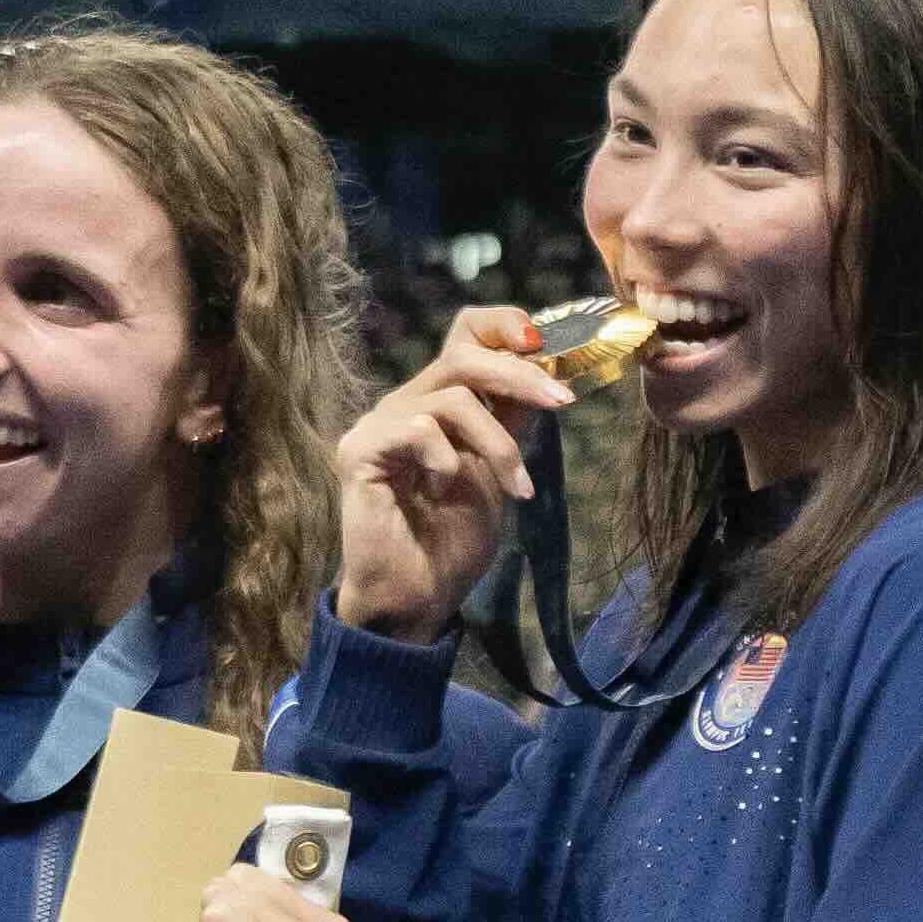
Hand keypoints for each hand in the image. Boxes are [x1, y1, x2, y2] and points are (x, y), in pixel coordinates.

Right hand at [335, 311, 568, 639]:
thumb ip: (510, 422)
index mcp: (437, 401)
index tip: (543, 344)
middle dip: (520, 375)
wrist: (417, 596)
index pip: (465, 333)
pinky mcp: (361, 450)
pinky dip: (447, 460)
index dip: (503, 325)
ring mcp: (380, 424)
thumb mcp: (497, 471)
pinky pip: (418, 429)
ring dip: (497, 443)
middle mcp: (406, 403)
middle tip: (561, 403)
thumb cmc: (451, 539)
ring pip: (452, 397)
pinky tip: (444, 490)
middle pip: (463, 354)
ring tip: (515, 487)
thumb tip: (549, 372)